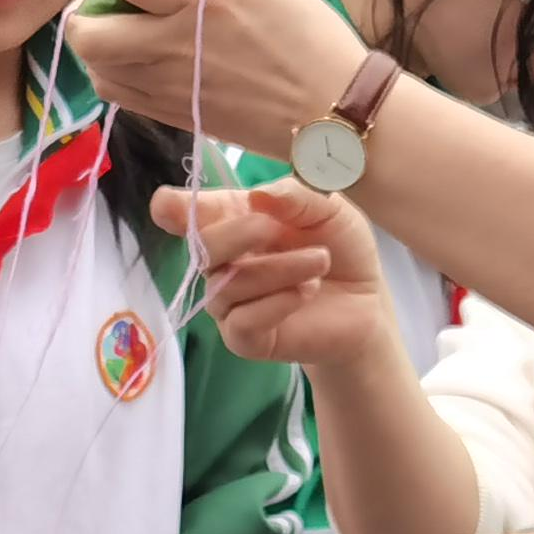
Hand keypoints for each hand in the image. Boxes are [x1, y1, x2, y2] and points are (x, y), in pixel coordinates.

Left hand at [63, 0, 372, 155]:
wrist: (330, 109)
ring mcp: (168, 86)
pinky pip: (119, 94)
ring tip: (123, 29)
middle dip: (87, 8)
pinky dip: (115, 73)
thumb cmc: (309, 37)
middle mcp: (173, 43)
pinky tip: (140, 59)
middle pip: (88, 32)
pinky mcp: (173, 115)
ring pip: (96, 69)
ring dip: (98, 44)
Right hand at [149, 180, 408, 373]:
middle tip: (276, 228)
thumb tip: (257, 195)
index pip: (187, 214)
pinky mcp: (244, 338)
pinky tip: (308, 291)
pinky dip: (278, 302)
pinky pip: (242, 321)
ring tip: (321, 262)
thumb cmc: (339, 248)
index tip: (168, 206)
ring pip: (229, 284)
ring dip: (280, 268)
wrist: (366, 302)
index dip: (173, 209)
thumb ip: (296, 196)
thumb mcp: (329, 209)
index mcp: (233, 221)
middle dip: (239, 233)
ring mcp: (229, 302)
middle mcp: (223, 262)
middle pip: (202, 248)